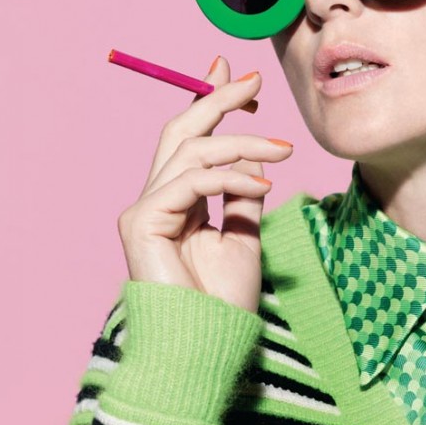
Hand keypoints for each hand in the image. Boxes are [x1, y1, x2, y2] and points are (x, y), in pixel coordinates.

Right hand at [117, 57, 292, 311]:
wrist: (209, 344)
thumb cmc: (225, 301)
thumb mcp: (244, 234)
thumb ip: (242, 194)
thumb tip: (255, 158)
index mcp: (178, 202)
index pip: (191, 141)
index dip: (210, 105)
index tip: (240, 80)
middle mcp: (157, 199)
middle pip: (181, 132)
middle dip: (215, 100)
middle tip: (251, 80)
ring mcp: (144, 210)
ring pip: (191, 151)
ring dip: (242, 142)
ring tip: (284, 148)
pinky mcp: (141, 222)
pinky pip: (191, 182)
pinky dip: (231, 177)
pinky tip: (265, 183)